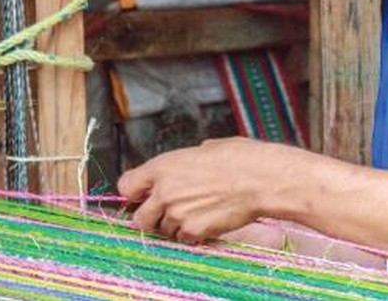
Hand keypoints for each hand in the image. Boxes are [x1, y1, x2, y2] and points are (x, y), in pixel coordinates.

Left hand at [117, 137, 301, 243]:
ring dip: (174, 226)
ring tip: (197, 213)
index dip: (134, 193)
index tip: (141, 196)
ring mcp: (177, 214)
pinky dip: (192, 234)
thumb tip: (188, 163)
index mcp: (163, 166)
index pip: (126, 186)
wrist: (262, 180)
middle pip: (139, 218)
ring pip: (162, 231)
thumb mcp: (208, 148)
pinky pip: (183, 239)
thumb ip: (186, 161)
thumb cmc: (241, 159)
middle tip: (167, 212)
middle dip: (151, 217)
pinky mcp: (193, 231)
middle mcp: (164, 191)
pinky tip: (207, 220)